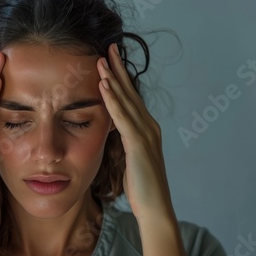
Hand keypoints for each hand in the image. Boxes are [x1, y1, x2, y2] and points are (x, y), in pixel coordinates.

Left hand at [97, 43, 173, 220]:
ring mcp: (146, 134)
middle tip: (108, 48)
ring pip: (126, 101)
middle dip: (118, 69)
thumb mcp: (131, 158)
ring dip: (113, 79)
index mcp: (146, 129)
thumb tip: (115, 130)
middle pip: (130, 93)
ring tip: (101, 60)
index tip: (110, 60)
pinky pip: (123, 118)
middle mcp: (149, 126)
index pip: (131, 98)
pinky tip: (104, 86)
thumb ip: (125, 141)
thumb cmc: (142, 186)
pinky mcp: (139, 144)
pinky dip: (113, 101)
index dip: (121, 78)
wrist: (155, 208)